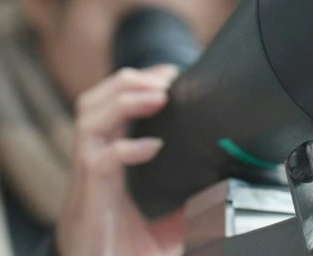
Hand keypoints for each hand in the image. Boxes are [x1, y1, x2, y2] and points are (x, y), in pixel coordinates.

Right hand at [57, 65, 183, 255]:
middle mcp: (91, 164)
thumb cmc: (120, 253)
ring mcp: (86, 179)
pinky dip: (125, 147)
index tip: (170, 74)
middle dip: (128, 82)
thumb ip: (188, 207)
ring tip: (157, 97)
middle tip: (164, 80)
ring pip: (88, 121)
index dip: (136, 83)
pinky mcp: (88, 199)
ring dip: (124, 101)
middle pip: (92, 102)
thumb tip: (225, 191)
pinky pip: (99, 160)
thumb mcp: (165, 226)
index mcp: (105, 163)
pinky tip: (153, 147)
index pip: (111, 107)